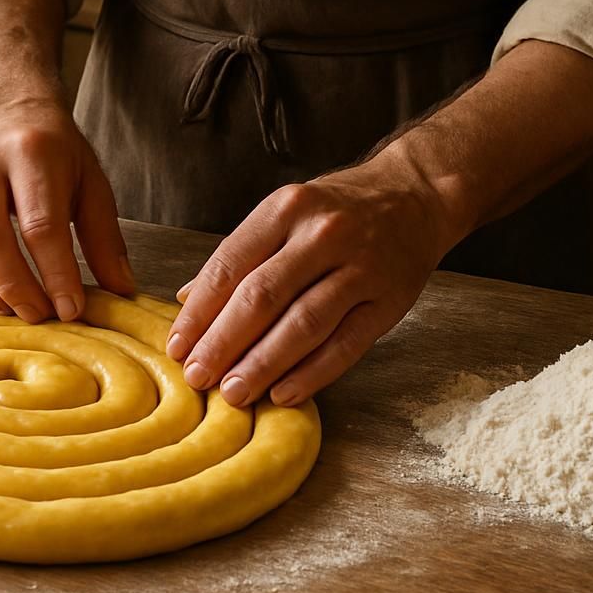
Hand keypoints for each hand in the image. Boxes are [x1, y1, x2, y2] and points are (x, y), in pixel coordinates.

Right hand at [0, 95, 135, 323]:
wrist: (11, 111)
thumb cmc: (57, 152)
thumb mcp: (92, 182)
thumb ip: (104, 237)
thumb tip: (120, 291)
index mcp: (34, 154)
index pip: (41, 225)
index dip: (56, 273)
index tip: (71, 309)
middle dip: (16, 288)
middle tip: (40, 316)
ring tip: (15, 313)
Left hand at [166, 151, 461, 407]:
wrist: (415, 197)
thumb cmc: (336, 210)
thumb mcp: (283, 214)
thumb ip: (238, 256)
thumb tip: (185, 299)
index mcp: (286, 209)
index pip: (230, 265)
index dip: (200, 312)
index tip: (177, 348)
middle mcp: (322, 235)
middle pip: (262, 297)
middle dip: (223, 343)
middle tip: (197, 378)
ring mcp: (360, 268)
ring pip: (302, 325)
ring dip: (263, 365)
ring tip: (233, 394)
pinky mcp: (389, 302)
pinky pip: (345, 345)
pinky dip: (311, 374)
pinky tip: (283, 394)